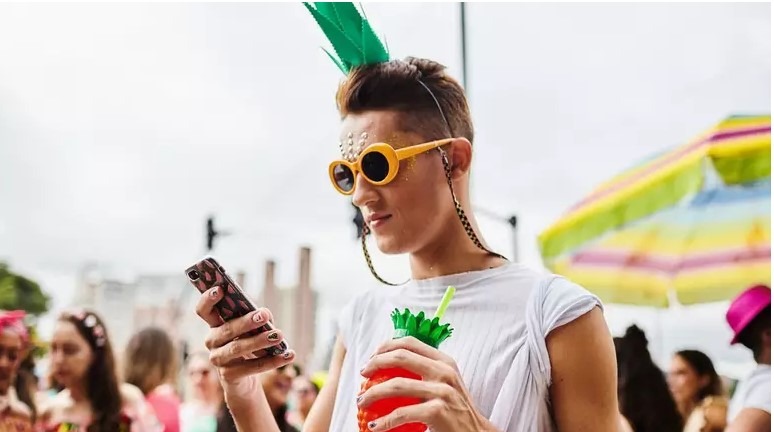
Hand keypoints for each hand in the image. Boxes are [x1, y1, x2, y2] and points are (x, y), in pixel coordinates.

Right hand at [196, 285, 294, 394]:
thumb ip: (257, 318)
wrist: (245, 379)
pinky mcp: (229, 376)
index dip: (208, 299)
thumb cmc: (249, 345)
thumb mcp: (253, 329)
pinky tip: (288, 355)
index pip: (204, 311)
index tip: (219, 289)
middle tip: (265, 315)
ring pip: (238, 348)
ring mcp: (218, 360)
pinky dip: (273, 361)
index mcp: (215, 325)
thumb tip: (265, 314)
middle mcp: (212, 342)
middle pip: (226, 329)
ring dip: (260, 341)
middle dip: (246, 321)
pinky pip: (252, 367)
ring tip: (279, 335)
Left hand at [357, 337, 496, 431]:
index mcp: (444, 361)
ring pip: (396, 385)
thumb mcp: (445, 384)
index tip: (371, 358)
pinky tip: (374, 426)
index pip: (410, 342)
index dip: (386, 346)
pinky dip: (383, 421)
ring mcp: (442, 391)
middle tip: (362, 374)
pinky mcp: (437, 411)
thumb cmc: (455, 410)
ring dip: (372, 393)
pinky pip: (401, 413)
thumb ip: (425, 372)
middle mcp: (444, 371)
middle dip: (375, 363)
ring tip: (361, 401)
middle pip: (400, 357)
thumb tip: (388, 365)